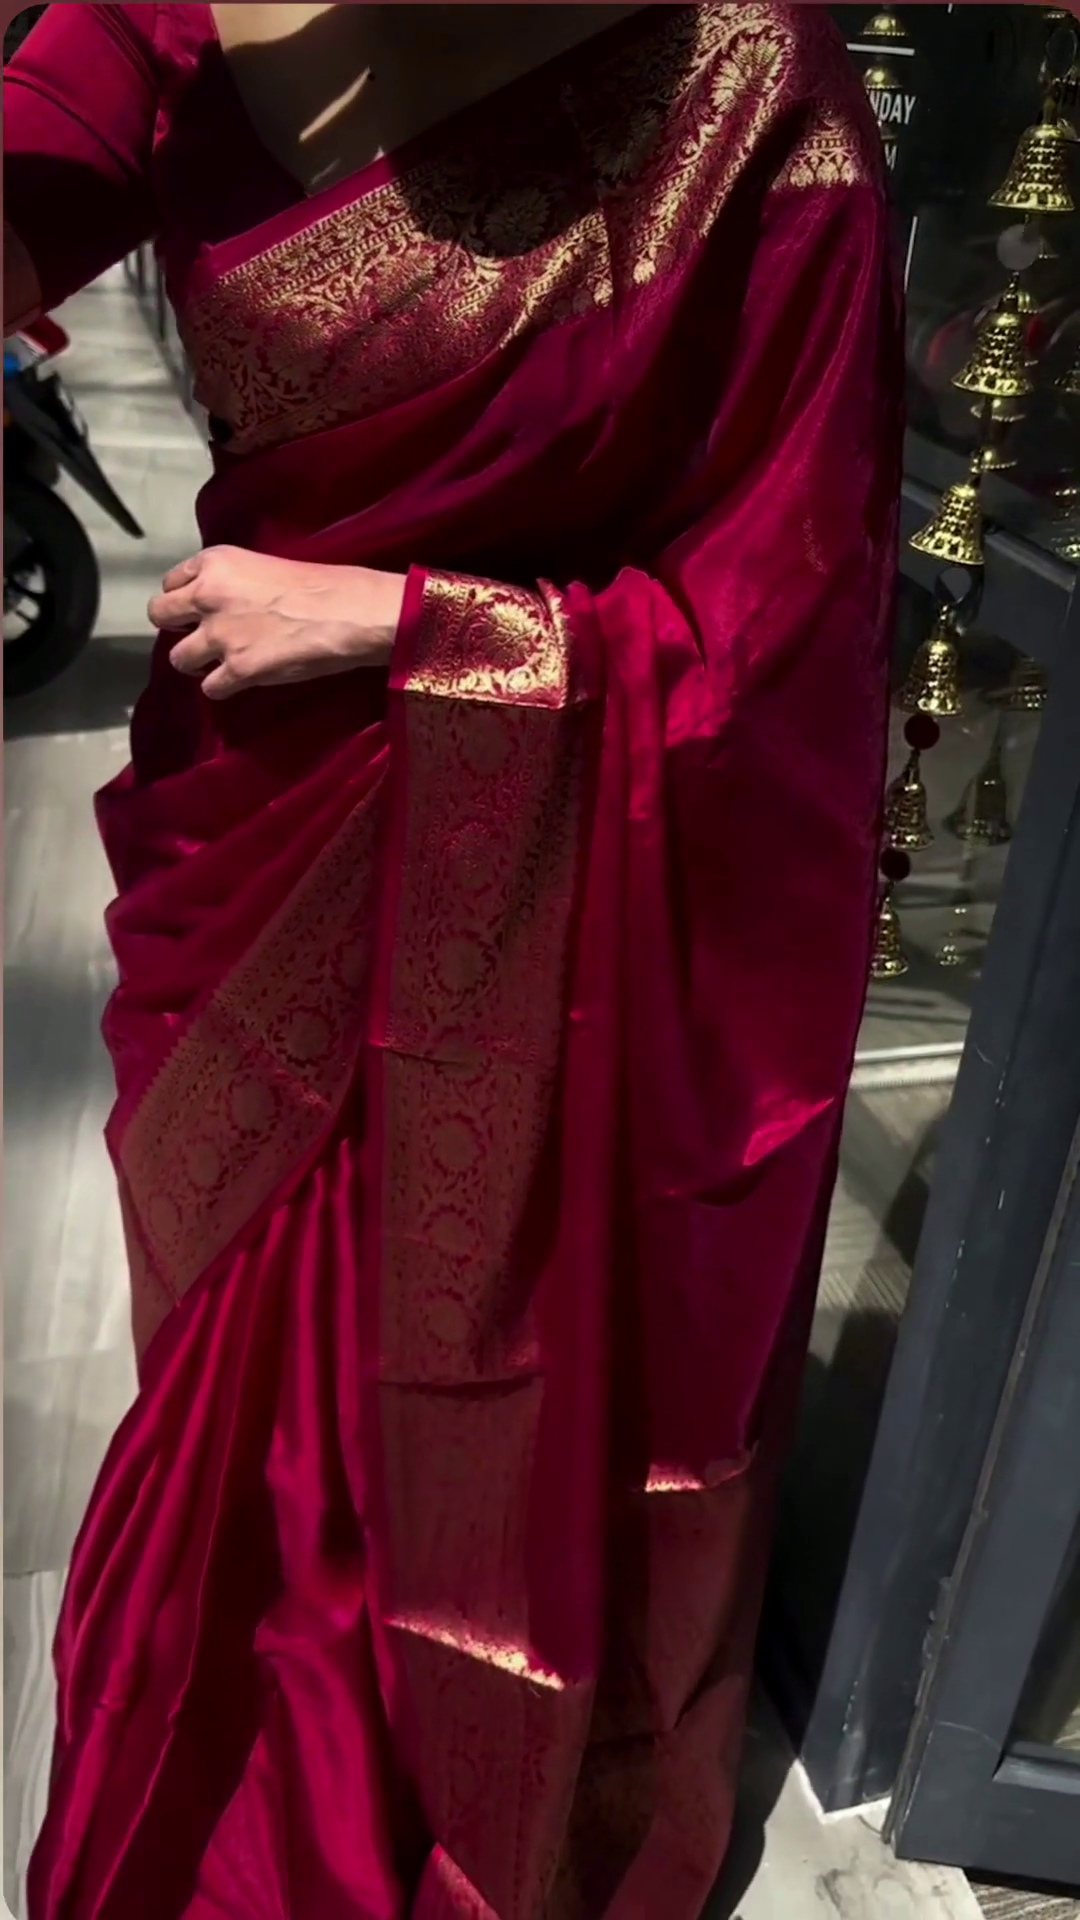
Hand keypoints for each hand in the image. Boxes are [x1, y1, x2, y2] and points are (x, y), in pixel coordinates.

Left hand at [148, 546, 405, 698]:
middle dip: (178, 628)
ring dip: (198, 663)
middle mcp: (207, 595)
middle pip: (159, 614)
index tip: (202, 610)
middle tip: (203, 637)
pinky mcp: (236, 670)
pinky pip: (209, 688)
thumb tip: (224, 604)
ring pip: (178, 658)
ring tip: (222, 663)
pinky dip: (223, 687)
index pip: (171, 581)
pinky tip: (242, 680)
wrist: (350, 613)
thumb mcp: (265, 565)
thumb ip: (233, 582)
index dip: (185, 598)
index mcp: (215, 563)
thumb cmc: (323, 584)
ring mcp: (219, 635)